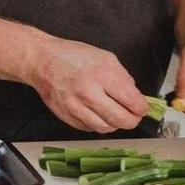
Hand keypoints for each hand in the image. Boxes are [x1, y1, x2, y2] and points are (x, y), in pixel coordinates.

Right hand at [28, 39, 150, 132]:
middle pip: (121, 120)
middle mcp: (88, 92)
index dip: (142, 108)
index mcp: (101, 75)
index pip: (132, 101)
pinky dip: (96, 123)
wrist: (41, 60)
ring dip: (114, 124)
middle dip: (132, 120)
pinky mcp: (65, 115)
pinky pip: (88, 128)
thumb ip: (123, 77)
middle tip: (133, 116)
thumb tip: (136, 96)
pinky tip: (96, 113)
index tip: (143, 108)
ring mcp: (75, 106)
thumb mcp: (104, 57)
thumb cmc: (71, 56)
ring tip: (114, 115)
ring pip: (105, 128)